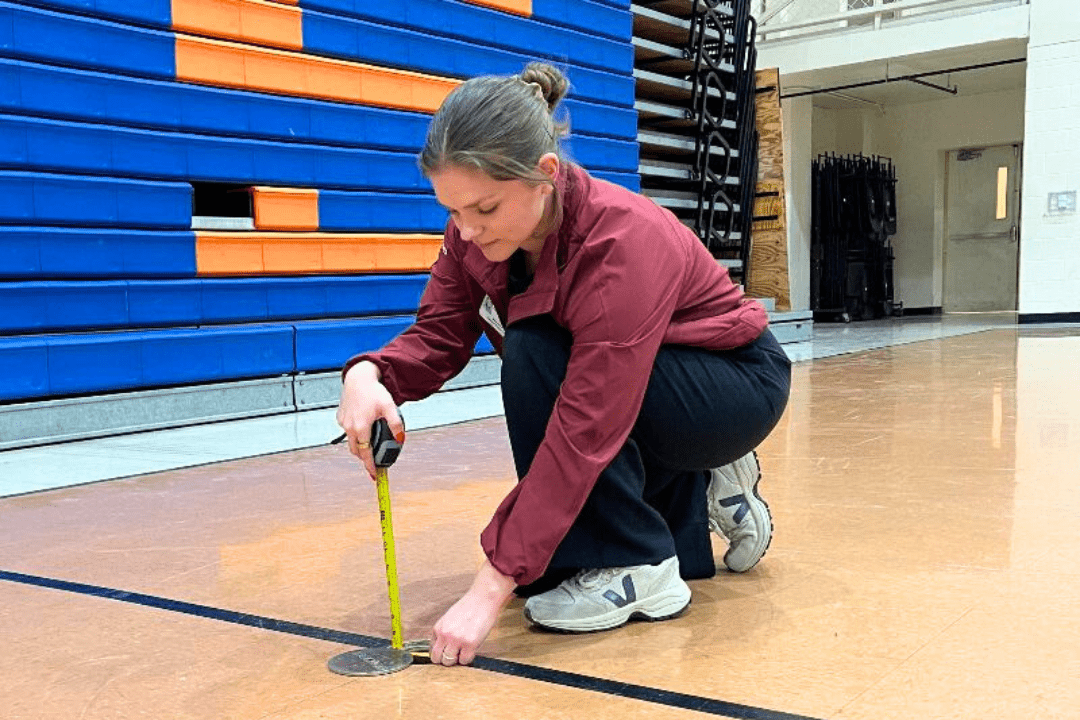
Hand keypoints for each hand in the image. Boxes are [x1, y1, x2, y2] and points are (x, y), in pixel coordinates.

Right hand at [336, 362, 404, 479]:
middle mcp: (350, 427)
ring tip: (370, 444)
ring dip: (359, 446)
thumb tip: (400, 438)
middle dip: (365, 457)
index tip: (375, 475)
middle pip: (356, 450)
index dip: (370, 466)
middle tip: (374, 460)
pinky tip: (363, 426)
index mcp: (361, 428)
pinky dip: (354, 433)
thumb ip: (396, 424)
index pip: (366, 453)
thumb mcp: (390, 407)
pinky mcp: (340, 418)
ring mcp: (343, 423)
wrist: (358, 378)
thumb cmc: (373, 391)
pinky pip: (347, 431)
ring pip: (350, 442)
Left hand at [430, 561, 515, 665]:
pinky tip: (471, 650)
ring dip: (456, 659)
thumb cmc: (469, 606)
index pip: (432, 649)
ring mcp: (457, 640)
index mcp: (438, 628)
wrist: (483, 598)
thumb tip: (442, 647)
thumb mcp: (449, 618)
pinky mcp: (470, 643)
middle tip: (455, 654)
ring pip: (449, 661)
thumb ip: (444, 631)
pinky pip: (464, 660)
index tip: (447, 651)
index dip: (441, 652)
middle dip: (445, 659)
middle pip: (437, 658)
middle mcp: (445, 635)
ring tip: (463, 651)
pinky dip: (467, 658)